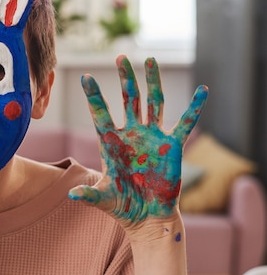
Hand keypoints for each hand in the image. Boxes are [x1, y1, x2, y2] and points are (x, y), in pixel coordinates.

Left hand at [69, 55, 207, 225]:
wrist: (146, 217)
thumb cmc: (122, 206)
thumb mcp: (103, 198)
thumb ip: (89, 194)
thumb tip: (72, 195)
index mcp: (111, 144)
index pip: (101, 114)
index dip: (95, 96)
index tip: (86, 77)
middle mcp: (132, 135)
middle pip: (129, 100)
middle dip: (126, 79)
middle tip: (121, 57)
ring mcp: (152, 138)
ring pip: (153, 103)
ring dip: (153, 82)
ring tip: (151, 60)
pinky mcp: (172, 147)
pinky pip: (186, 123)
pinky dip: (195, 107)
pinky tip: (203, 90)